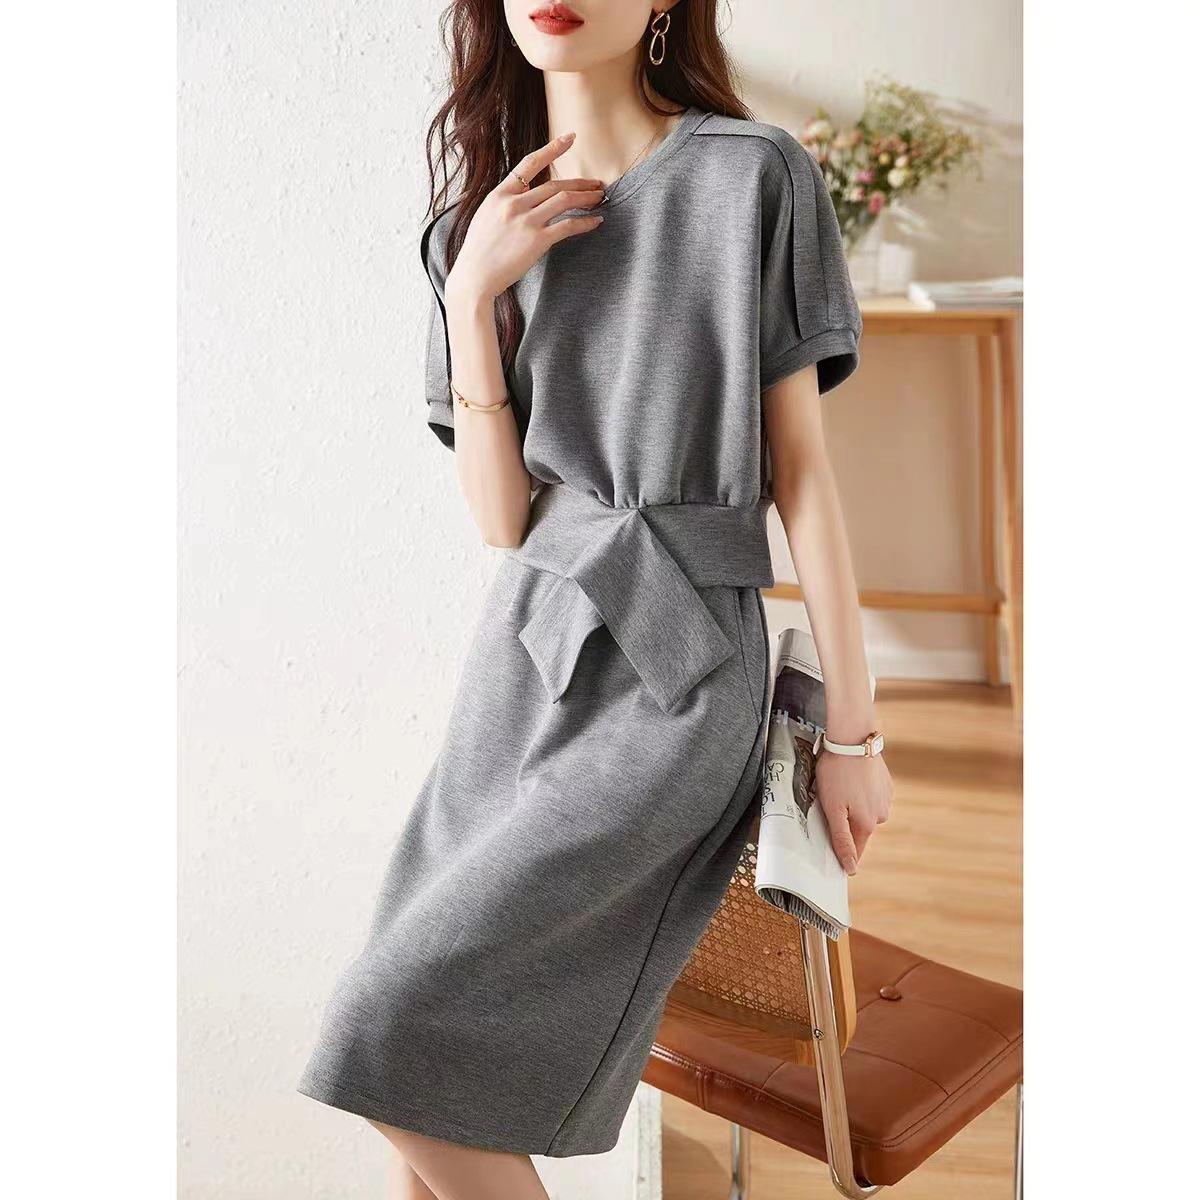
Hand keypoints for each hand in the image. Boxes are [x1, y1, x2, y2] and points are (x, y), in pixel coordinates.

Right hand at [445, 131, 605, 305]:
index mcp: (500, 194)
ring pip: (564, 200)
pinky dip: (585, 222)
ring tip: (599, 198)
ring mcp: (526, 221)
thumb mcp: (486, 217)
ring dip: (586, 198)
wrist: (474, 278)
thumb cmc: (479, 252)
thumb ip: (506, 202)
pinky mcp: (537, 241)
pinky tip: (596, 221)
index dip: (552, 149)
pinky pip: (568, 226)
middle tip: (596, 184)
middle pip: (554, 184)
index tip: (570, 139)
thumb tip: (528, 191)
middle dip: (580, 183)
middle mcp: (514, 204)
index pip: (529, 164)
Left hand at [815, 752, 892, 875]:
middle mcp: (882, 814)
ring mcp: (886, 797)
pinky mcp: (886, 782)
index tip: (831, 848)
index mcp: (868, 824)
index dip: (843, 852)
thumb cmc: (837, 773)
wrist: (853, 738)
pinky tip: (850, 778)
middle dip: (844, 821)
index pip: (855, 849)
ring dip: (852, 805)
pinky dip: (859, 791)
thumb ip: (841, 839)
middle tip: (828, 802)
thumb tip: (850, 868)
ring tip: (838, 786)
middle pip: (858, 828)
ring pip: (864, 811)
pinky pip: (870, 795)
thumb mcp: (832, 809)